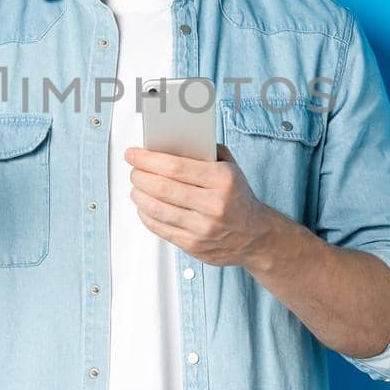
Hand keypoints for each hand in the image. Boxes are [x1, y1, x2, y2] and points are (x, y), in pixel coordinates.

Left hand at [123, 143, 279, 266]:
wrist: (256, 236)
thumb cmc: (238, 198)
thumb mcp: (231, 169)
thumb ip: (204, 153)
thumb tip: (169, 144)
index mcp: (223, 180)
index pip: (176, 167)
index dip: (148, 159)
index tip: (133, 154)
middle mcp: (214, 205)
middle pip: (162, 188)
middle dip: (140, 176)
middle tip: (133, 170)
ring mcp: (203, 228)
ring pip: (157, 209)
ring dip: (139, 195)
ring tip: (136, 187)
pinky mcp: (194, 245)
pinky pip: (160, 228)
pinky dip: (146, 215)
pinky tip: (144, 206)